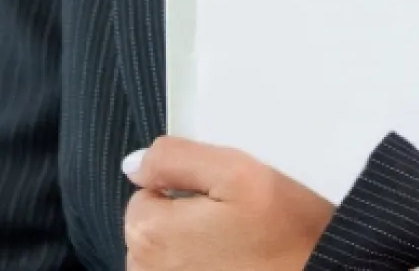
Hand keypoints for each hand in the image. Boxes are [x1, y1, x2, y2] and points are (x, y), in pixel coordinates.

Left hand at [122, 137, 333, 270]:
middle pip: (152, 226)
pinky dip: (204, 267)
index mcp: (149, 232)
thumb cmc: (285, 231)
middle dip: (184, 219)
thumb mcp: (236, 171)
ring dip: (193, 249)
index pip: (147, 190)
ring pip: (166, 256)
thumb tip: (133, 165)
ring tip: (238, 247)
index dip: (184, 186)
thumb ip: (176, 158)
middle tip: (234, 221)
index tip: (220, 197)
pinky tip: (237, 265)